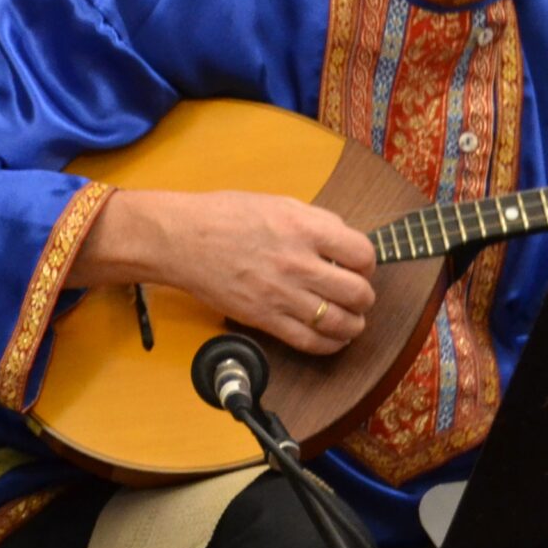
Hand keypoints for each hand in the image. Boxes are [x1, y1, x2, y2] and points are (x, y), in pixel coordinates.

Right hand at [74, 189, 376, 356]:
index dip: (367, 263)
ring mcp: (281, 294)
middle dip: (363, 296)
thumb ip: (315, 220)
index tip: (359, 266)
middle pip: (359, 293)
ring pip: (341, 322)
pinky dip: (330, 344)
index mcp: (304, 228)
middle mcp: (297, 262)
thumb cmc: (222, 216)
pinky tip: (331, 337)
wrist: (180, 238)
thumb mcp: (277, 202)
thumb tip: (344, 241)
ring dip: (353, 324)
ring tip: (349, 319)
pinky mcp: (264, 318)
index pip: (363, 254)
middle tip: (355, 294)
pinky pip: (311, 342)